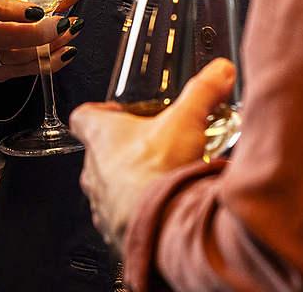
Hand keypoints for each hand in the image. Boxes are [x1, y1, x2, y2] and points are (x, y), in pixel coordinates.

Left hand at [72, 57, 237, 252]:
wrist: (164, 224)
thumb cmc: (160, 171)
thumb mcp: (186, 120)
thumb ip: (203, 91)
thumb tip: (220, 72)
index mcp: (102, 137)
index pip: (82, 117)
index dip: (97, 111)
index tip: (114, 111)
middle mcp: (94, 171)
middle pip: (98, 153)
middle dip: (123, 149)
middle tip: (152, 146)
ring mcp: (102, 204)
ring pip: (110, 187)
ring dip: (131, 182)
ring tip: (161, 178)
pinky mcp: (115, 230)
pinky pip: (122, 218)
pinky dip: (139, 211)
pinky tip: (163, 207)